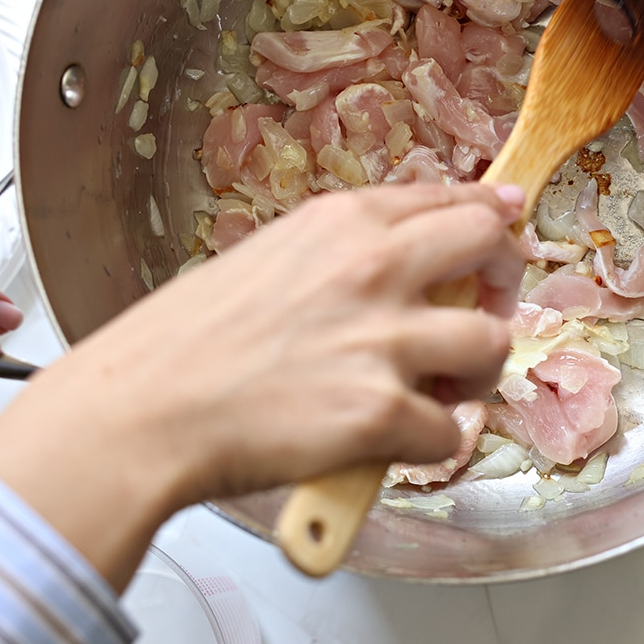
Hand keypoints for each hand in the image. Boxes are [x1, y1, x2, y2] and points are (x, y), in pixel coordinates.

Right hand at [0, 182, 525, 588]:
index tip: (507, 217)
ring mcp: (383, 340)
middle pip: (492, 249)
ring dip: (475, 375)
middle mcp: (374, 268)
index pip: (450, 198)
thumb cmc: (181, 345)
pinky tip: (391, 443)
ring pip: (493, 345)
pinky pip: (450, 432)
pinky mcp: (382, 412)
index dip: (490, 212)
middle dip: (504, 281)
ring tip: (439, 391)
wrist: (136, 412)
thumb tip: (396, 260)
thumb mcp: (265, 260)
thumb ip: (337, 255)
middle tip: (483, 312)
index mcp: (342, 223)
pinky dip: (428, 445)